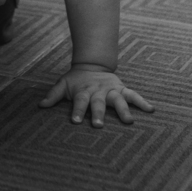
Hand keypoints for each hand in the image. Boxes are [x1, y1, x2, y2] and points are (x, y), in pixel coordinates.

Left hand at [38, 64, 153, 126]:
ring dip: (123, 110)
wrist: (92, 64)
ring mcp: (111, 90)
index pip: (80, 102)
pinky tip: (151, 110)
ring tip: (129, 121)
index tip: (76, 121)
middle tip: (99, 125)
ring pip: (118, 100)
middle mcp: (98, 91)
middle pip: (98, 103)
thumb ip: (53, 95)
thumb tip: (40, 105)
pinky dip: (142, 102)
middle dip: (99, 113)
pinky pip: (133, 95)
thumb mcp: (63, 84)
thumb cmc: (76, 80)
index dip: (78, 111)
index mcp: (84, 91)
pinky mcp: (122, 89)